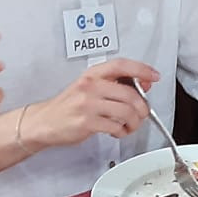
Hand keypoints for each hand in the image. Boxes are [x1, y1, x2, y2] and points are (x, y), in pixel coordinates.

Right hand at [24, 57, 158, 149]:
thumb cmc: (68, 105)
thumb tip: (144, 84)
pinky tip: (116, 131)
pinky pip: (116, 126)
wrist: (44, 121)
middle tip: (142, 114)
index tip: (154, 76)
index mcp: (92, 75)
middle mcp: (90, 86)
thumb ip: (116, 85)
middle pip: (130, 94)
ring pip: (126, 112)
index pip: (121, 65)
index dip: (141, 69)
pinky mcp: (87, 122)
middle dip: (142, 108)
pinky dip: (121, 131)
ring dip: (134, 122)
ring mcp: (88, 104)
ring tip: (129, 125)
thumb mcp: (91, 88)